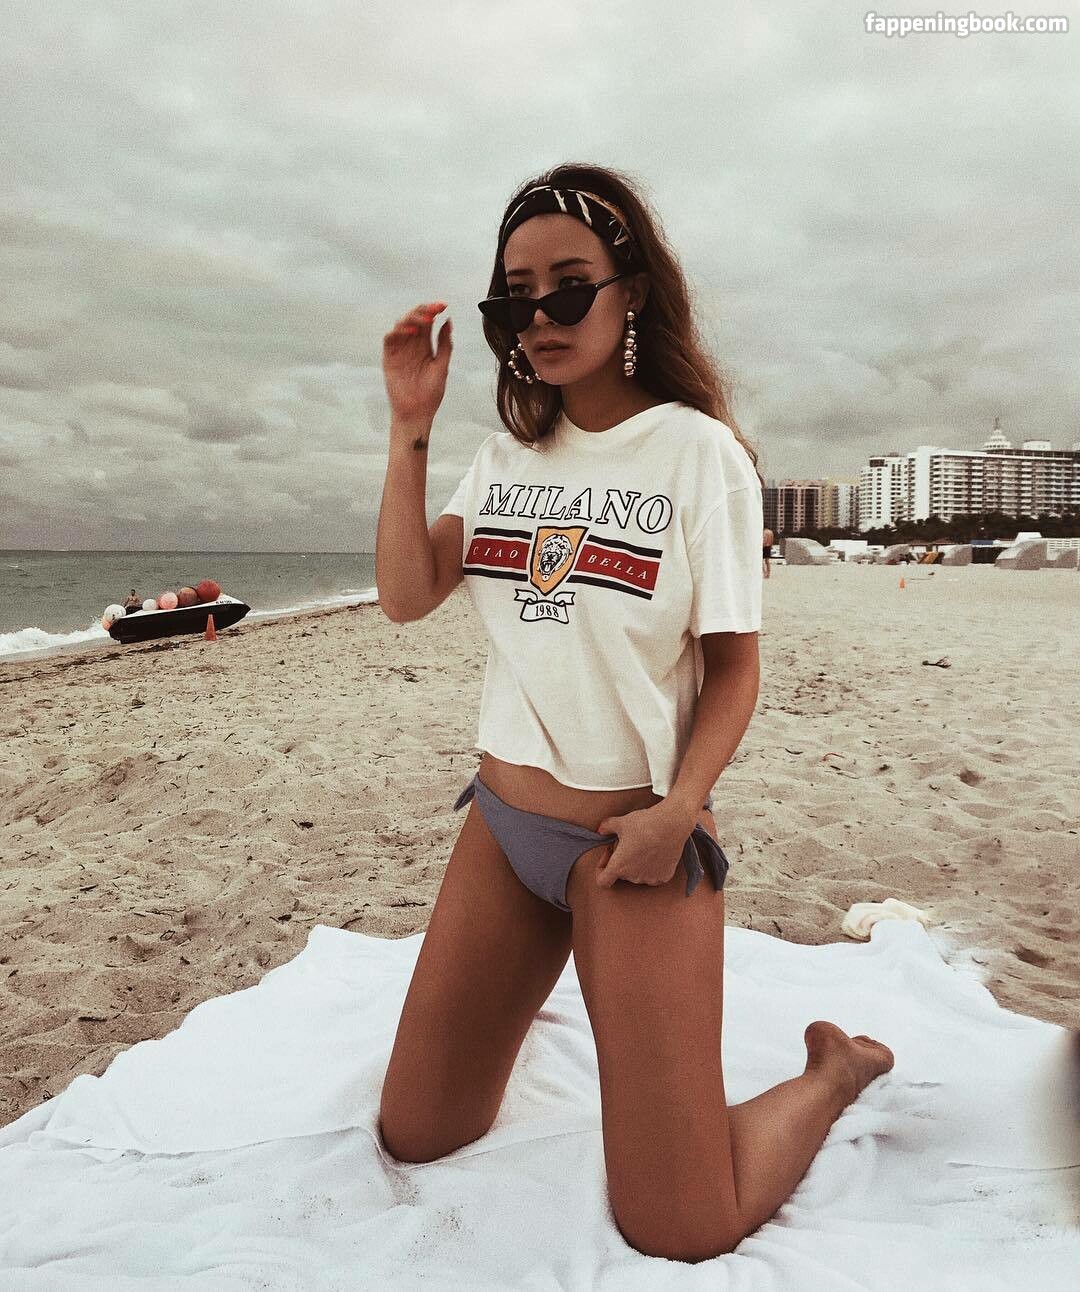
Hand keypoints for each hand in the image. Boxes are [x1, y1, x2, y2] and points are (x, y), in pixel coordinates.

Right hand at [382, 301, 452, 426]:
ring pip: (402, 324)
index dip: (434, 310)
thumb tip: (448, 321)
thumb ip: (445, 344)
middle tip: (435, 308)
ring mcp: (400, 349)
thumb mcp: (442, 366)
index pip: (428, 321)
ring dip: (412, 318)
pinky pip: (391, 338)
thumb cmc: (431, 393)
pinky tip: (412, 333)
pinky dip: (399, 332)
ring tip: (425, 320)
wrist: (417, 412)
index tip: (444, 305)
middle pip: (414, 319)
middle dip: (424, 310)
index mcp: (425, 345)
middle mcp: (411, 344)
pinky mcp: (389, 357)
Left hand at [594, 799, 697, 890]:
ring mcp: (650, 878)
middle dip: (622, 860)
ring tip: (643, 845)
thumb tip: (600, 829)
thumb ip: (606, 827)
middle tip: (629, 843)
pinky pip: (653, 875)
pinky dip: (652, 867)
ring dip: (637, 864)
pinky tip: (656, 852)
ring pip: (638, 874)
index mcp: (619, 866)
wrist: (671, 824)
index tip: (609, 854)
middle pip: (622, 873)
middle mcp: (633, 877)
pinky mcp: (664, 876)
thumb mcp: (621, 822)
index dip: (601, 869)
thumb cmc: (644, 823)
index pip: (602, 881)